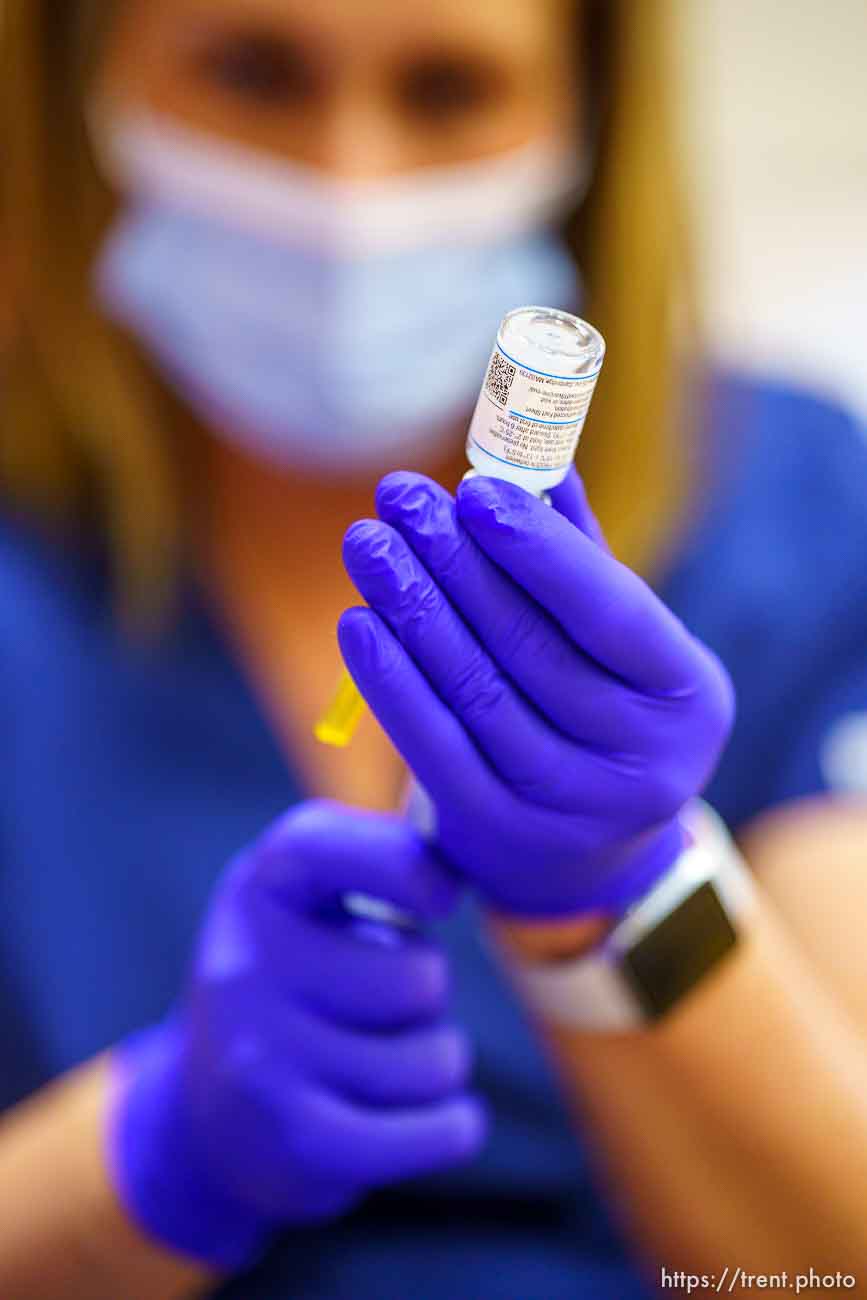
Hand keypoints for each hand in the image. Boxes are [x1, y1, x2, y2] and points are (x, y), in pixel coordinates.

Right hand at [107, 802, 484, 1271]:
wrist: (207, 1119)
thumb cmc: (299, 981)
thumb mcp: (309, 898)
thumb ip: (380, 857)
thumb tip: (462, 860)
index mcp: (260, 887)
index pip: (332, 848)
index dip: (409, 868)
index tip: (441, 897)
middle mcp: (248, 965)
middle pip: (420, 979)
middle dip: (428, 998)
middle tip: (384, 1009)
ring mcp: (264, 1056)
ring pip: (433, 1061)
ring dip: (436, 1065)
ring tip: (388, 1063)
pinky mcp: (295, 1140)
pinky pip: (434, 1132)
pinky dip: (454, 1128)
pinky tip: (438, 1119)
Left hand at [339, 470, 734, 916]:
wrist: (578, 853)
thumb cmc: (598, 710)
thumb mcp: (612, 643)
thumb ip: (579, 557)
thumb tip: (534, 460)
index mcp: (688, 697)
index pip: (612, 613)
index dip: (540, 551)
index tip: (474, 489)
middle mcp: (642, 763)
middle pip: (532, 647)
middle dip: (456, 564)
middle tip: (399, 499)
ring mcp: (571, 809)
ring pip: (477, 691)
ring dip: (412, 609)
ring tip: (367, 544)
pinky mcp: (499, 831)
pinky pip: (434, 745)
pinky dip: (390, 681)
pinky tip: (358, 622)